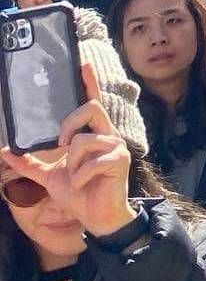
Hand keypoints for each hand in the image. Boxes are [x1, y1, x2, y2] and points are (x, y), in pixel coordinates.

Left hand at [1, 64, 135, 237]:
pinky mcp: (119, 161)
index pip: (92, 102)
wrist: (97, 217)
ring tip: (77, 178)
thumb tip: (5, 151)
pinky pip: (88, 161)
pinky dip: (79, 176)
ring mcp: (116, 147)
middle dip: (69, 125)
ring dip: (71, 164)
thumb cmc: (79, 194)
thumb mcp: (48, 177)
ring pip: (82, 140)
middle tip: (61, 146)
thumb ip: (29, 163)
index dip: (88, 83)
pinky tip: (85, 185)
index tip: (82, 63)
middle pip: (89, 108)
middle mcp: (108, 136)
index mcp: (93, 135)